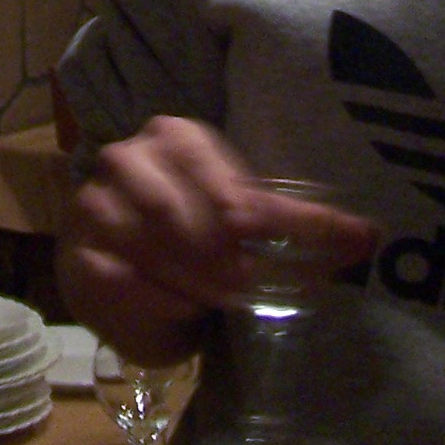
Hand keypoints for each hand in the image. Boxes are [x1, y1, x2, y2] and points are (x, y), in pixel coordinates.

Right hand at [58, 116, 376, 365]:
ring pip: (162, 250)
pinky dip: (160, 302)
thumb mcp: (240, 217)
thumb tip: (368, 237)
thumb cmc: (190, 236)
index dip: (279, 219)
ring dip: (199, 284)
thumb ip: (293, 225)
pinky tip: (179, 308)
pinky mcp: (76, 253)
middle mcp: (130, 159)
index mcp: (176, 136)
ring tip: (219, 300)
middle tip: (254, 287)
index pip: (237, 184)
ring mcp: (96, 204)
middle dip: (233, 262)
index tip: (315, 241)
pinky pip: (126, 282)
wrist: (119, 268)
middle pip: (197, 219)